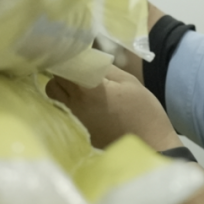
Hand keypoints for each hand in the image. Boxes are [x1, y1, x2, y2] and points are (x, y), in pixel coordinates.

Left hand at [45, 67, 180, 150]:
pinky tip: (85, 107)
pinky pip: (63, 113)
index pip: (62, 69)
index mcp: (88, 89)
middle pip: (53, 84)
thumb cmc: (144, 111)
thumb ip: (105, 69)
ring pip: (54, 100)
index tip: (74, 58)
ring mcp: (74, 121)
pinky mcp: (78, 133)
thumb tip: (87, 60)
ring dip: (62, 92)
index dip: (66, 61)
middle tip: (78, 75)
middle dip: (62, 76)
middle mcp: (75, 105)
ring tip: (80, 91)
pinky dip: (68, 106)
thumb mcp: (129, 82)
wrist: (150, 145)